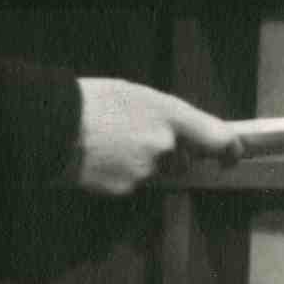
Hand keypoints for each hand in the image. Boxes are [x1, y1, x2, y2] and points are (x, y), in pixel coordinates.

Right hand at [70, 79, 243, 195]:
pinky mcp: (125, 190)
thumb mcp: (134, 94)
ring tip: (109, 145)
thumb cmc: (89, 101)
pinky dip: (119, 175)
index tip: (232, 155)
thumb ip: (163, 115)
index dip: (230, 150)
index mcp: (170, 114)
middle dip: (166, 154)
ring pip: (153, 173)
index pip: (218, 137)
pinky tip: (99, 159)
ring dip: (138, 164)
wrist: (52, 126)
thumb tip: (176, 132)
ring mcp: (145, 171)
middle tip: (133, 138)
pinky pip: (130, 184)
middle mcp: (164, 145)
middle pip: (180, 160)